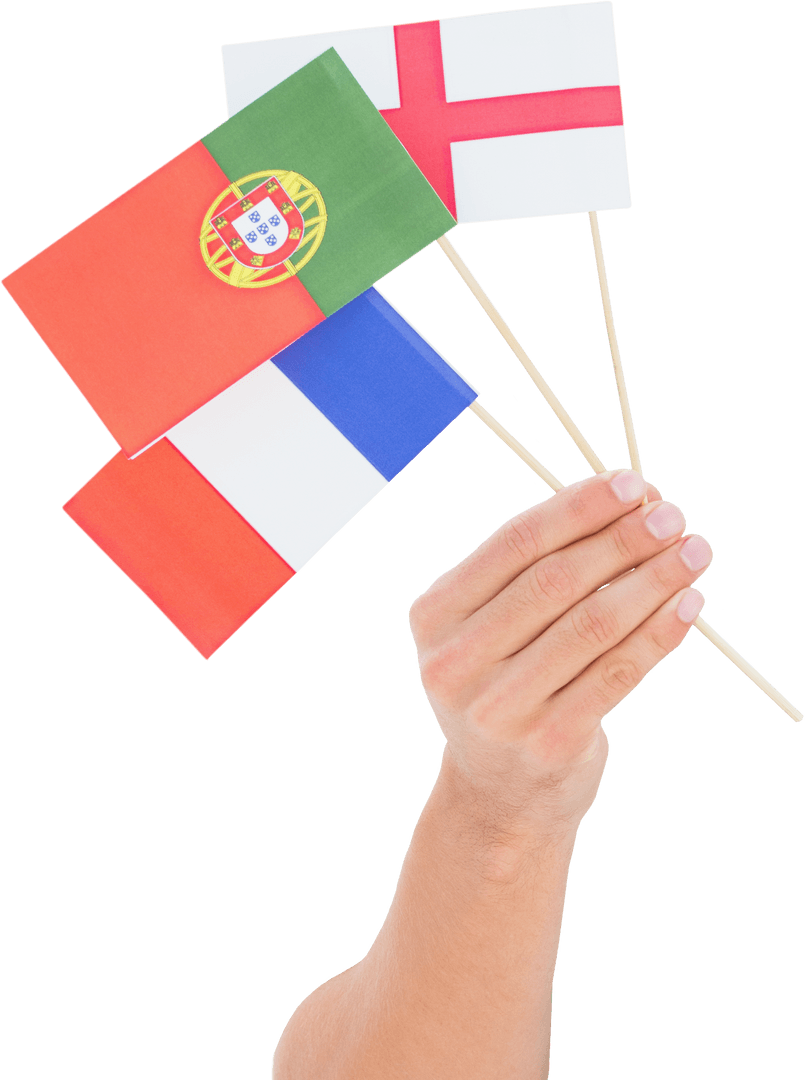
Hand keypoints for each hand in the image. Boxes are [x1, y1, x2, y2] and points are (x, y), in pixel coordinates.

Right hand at [409, 470, 711, 836]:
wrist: (498, 792)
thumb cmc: (506, 682)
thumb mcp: (492, 627)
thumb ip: (540, 570)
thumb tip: (632, 504)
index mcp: (434, 615)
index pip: (513, 543)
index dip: (579, 508)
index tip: (633, 483)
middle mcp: (455, 661)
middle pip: (553, 581)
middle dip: (621, 540)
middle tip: (673, 514)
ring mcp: (498, 707)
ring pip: (591, 625)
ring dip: (651, 580)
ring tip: (694, 551)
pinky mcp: (546, 743)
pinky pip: (616, 674)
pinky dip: (658, 634)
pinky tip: (688, 605)